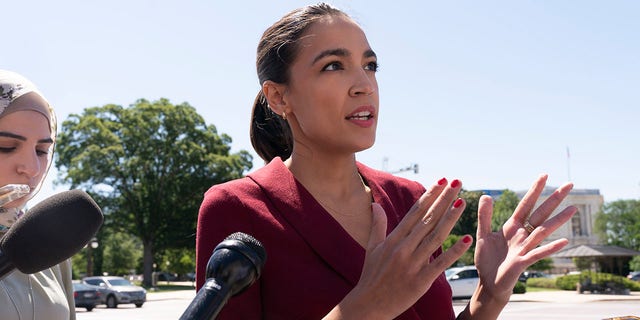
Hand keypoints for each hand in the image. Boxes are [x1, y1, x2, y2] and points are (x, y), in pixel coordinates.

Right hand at [325, 178, 472, 318]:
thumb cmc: (370, 276)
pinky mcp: (420, 281)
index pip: (415, 212)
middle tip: (458, 183)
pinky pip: (440, 264)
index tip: (442, 181)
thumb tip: (375, 204)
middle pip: (427, 219)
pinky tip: (466, 239)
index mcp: (394, 239)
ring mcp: (412, 264)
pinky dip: (454, 252)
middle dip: (443, 200)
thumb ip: (377, 225)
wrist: (368, 305)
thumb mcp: (372, 248)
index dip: (430, 196)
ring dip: (450, 219)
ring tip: (463, 202)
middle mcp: (403, 248)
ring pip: (435, 237)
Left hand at [468, 174, 576, 316]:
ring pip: (543, 231)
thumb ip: (485, 216)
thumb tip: (487, 195)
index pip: (525, 205)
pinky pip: (538, 253)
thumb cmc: (488, 260)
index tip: (544, 175)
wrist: (489, 283)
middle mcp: (522, 235)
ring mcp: (525, 248)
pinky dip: (551, 247)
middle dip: (554, 199)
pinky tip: (565, 241)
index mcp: (512, 227)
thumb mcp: (483, 235)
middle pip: (540, 213)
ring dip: (558, 220)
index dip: (534, 191)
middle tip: (570, 184)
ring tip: (573, 208)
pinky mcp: (523, 262)